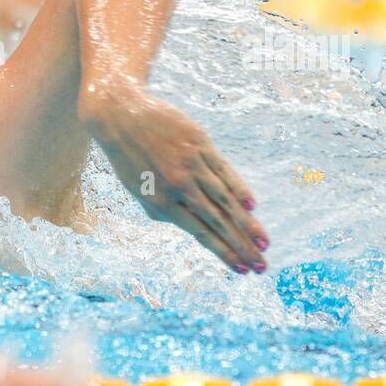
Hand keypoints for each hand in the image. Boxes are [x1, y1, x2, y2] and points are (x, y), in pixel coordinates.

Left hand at [84, 92, 268, 272]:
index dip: (223, 252)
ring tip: (264, 243)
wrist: (121, 115)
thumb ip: (164, 211)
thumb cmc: (129, 158)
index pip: (200, 233)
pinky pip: (224, 170)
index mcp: (161, 202)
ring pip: (225, 199)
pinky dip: (239, 189)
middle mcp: (178, 186)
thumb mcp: (139, 191)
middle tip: (262, 266)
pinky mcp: (200, 144)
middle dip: (242, 246)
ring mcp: (191, 164)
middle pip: (218, 221)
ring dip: (247, 224)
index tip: (241, 269)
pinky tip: (252, 206)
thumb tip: (194, 228)